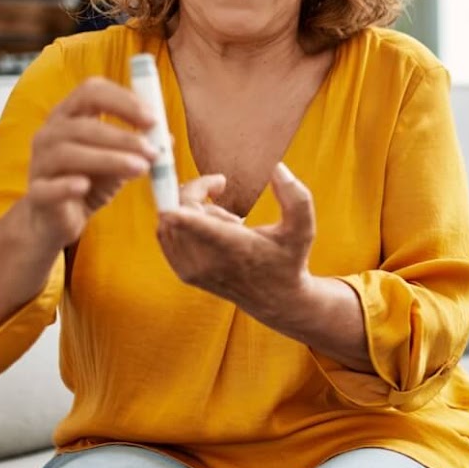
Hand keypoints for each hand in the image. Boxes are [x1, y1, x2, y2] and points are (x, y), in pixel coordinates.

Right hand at [22, 77, 156, 251]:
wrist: (58, 219)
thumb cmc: (88, 182)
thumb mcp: (118, 163)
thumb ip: (137, 149)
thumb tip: (167, 140)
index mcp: (69, 116)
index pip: (91, 91)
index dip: (123, 100)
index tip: (153, 119)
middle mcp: (49, 134)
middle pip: (82, 125)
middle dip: (123, 136)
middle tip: (153, 151)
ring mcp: (39, 163)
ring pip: (68, 153)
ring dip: (108, 159)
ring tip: (140, 169)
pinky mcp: (36, 194)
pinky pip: (48, 187)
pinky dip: (66, 185)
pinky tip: (84, 186)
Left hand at [155, 163, 316, 316]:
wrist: (275, 299)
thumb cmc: (290, 259)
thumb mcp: (303, 228)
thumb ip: (295, 197)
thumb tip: (277, 167)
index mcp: (236, 248)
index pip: (198, 227)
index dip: (181, 207)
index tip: (176, 195)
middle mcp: (207, 262)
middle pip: (178, 209)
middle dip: (197, 190)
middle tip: (221, 188)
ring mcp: (191, 269)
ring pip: (170, 218)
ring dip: (192, 206)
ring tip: (224, 217)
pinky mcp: (182, 272)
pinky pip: (165, 232)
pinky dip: (181, 219)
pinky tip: (208, 226)